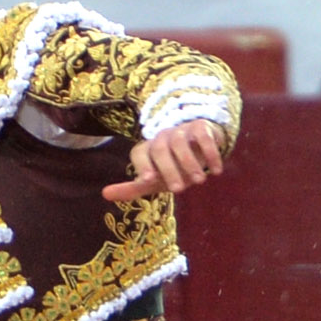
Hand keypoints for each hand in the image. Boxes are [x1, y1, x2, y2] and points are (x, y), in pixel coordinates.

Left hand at [102, 118, 225, 203]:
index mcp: (147, 150)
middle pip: (160, 150)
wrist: (198, 146)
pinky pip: (202, 135)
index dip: (142, 166)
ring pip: (180, 142)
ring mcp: (180, 130)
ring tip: (199, 181)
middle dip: (169, 170)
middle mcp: (161, 138)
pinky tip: (216, 169)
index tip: (148, 180)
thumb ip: (131, 188)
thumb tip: (104, 194)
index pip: (139, 154)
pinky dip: (210, 152)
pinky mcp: (200, 127)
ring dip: (190, 162)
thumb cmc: (171, 168)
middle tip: (179, 189)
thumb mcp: (152, 180)